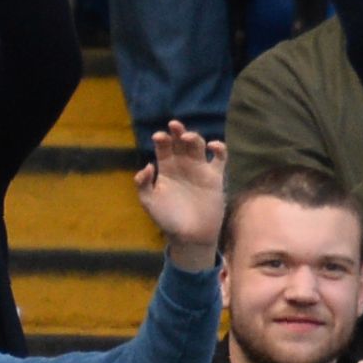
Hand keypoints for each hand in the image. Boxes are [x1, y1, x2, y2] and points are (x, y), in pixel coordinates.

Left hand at [136, 122, 226, 269]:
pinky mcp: (216, 177)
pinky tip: (213, 146)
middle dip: (177, 131)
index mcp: (165, 169)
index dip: (162, 139)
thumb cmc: (167, 220)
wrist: (190, 236)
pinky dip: (219, 148)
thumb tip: (149, 165)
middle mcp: (182, 166)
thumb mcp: (149, 202)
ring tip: (188, 137)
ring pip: (199, 145)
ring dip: (194, 136)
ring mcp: (199, 170)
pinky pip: (220, 157)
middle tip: (174, 126)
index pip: (164, 147)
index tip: (159, 137)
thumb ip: (143, 184)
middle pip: (181, 141)